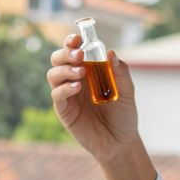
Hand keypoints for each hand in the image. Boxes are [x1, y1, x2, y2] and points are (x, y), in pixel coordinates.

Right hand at [47, 33, 140, 164]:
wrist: (120, 142)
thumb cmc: (123, 115)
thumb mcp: (126, 91)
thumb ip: (120, 72)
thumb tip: (110, 53)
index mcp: (88, 70)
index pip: (74, 51)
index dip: (72, 42)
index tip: (78, 38)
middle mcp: (74, 79)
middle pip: (58, 59)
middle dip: (65, 53)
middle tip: (79, 55)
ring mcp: (67, 95)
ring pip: (53, 74)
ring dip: (65, 70)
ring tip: (81, 73)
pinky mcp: (64, 110)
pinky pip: (57, 95)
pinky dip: (64, 88)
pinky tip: (77, 87)